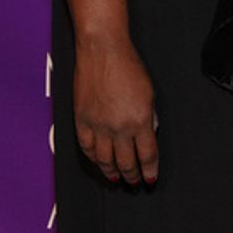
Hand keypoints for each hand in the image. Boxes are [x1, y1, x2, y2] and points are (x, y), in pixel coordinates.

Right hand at [73, 32, 158, 184]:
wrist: (102, 50)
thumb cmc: (127, 65)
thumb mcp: (150, 93)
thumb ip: (150, 117)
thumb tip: (149, 133)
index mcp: (140, 121)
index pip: (147, 156)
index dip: (150, 171)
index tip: (150, 177)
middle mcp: (118, 127)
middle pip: (126, 163)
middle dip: (132, 176)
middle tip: (135, 182)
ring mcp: (98, 125)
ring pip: (105, 160)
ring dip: (112, 172)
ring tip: (116, 178)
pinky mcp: (82, 119)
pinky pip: (86, 147)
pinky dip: (93, 159)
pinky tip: (97, 162)